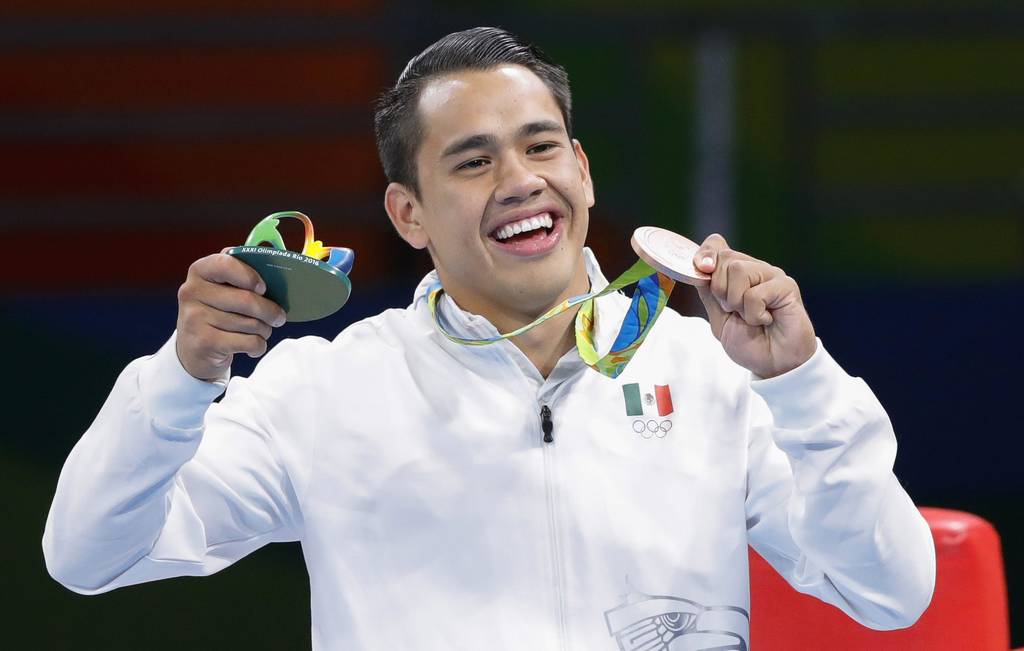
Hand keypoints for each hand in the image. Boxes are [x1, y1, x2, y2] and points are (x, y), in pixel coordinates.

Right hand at [175, 249, 286, 379]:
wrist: (194, 351)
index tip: (263, 288)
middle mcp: (192, 292)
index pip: (226, 264)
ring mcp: (195, 318)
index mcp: (199, 271)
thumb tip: (275, 270)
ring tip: (260, 331)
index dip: (250, 276)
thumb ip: (240, 274)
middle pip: (246, 299)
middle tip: (278, 317)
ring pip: (251, 324)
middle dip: (270, 311)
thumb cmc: (217, 314)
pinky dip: (259, 346)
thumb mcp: (222, 290)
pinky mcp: (204, 343)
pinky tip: (252, 347)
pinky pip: (249, 342)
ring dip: (264, 330)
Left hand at [692, 234, 815, 378]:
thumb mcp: (718, 317)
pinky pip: (755, 293)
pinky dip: (754, 314)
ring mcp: (771, 275)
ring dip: (737, 302)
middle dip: (720, 290)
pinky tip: (767, 320)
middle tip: (735, 311)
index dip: (705, 253)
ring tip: (751, 317)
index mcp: (735, 274)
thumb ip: (709, 291)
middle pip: (724, 258)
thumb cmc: (749, 342)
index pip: (716, 245)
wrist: (774, 364)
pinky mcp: (786, 286)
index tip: (701, 269)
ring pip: (739, 270)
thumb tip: (699, 264)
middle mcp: (754, 269)